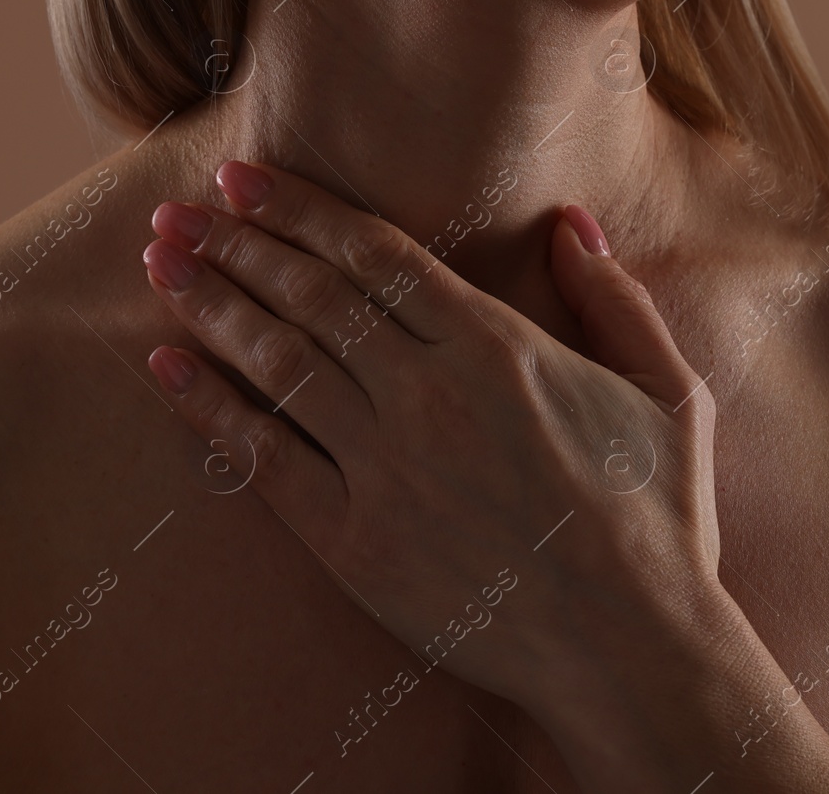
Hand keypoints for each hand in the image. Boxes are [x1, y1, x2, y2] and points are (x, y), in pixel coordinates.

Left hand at [142, 161, 724, 703]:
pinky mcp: (354, 541)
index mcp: (497, 348)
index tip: (242, 178)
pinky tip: (165, 365)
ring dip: (211, 304)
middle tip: (176, 209)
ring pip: (278, 363)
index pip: (375, 256)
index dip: (300, 210)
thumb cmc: (659, 519)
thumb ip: (616, 300)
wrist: (630, 650)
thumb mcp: (670, 392)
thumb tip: (570, 223)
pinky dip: (208, 408)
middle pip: (311, 297)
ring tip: (158, 260)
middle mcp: (427, 395)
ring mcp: (384, 469)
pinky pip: (263, 460)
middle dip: (235, 242)